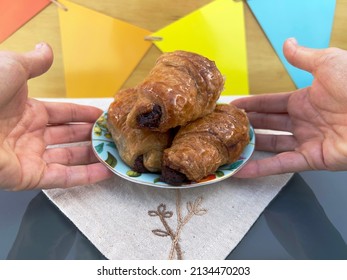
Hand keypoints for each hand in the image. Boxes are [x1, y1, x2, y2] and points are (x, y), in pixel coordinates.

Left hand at [0, 43, 111, 189]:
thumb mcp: (12, 69)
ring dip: (93, 156)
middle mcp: (30, 135)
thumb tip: (47, 49)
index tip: (102, 116)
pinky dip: (86, 176)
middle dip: (91, 136)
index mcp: (28, 111)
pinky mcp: (29, 177)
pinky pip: (63, 178)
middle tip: (112, 136)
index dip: (83, 114)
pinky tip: (107, 172)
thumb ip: (33, 63)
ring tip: (115, 154)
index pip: (63, 114)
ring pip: (69, 158)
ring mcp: (30, 157)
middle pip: (69, 137)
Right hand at [232, 38, 346, 177]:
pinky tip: (241, 170)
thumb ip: (303, 57)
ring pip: (272, 145)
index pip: (270, 103)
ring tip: (228, 148)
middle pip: (268, 124)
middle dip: (247, 125)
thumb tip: (287, 43)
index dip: (251, 104)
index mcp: (304, 99)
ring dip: (251, 147)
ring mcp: (307, 141)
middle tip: (224, 127)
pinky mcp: (313, 159)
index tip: (232, 106)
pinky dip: (261, 169)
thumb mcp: (327, 63)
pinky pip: (282, 164)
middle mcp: (303, 121)